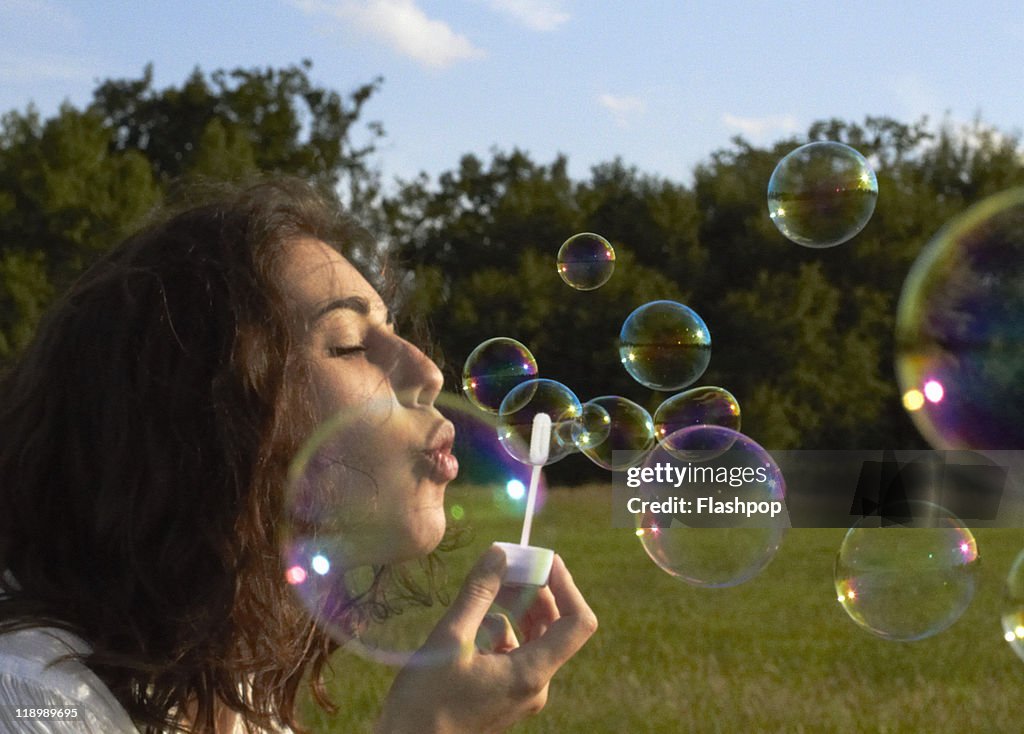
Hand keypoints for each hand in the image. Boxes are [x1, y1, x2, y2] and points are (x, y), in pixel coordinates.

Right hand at [375, 545, 597, 733]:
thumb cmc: (425, 702)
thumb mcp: (450, 639)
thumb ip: (478, 594)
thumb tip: (499, 554)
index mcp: (531, 673)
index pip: (577, 623)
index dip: (566, 585)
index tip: (543, 559)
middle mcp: (535, 684)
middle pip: (555, 625)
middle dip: (535, 590)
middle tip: (507, 564)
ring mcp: (521, 690)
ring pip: (533, 636)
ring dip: (516, 606)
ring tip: (488, 586)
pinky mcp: (505, 692)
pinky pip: (514, 650)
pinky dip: (500, 627)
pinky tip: (473, 622)